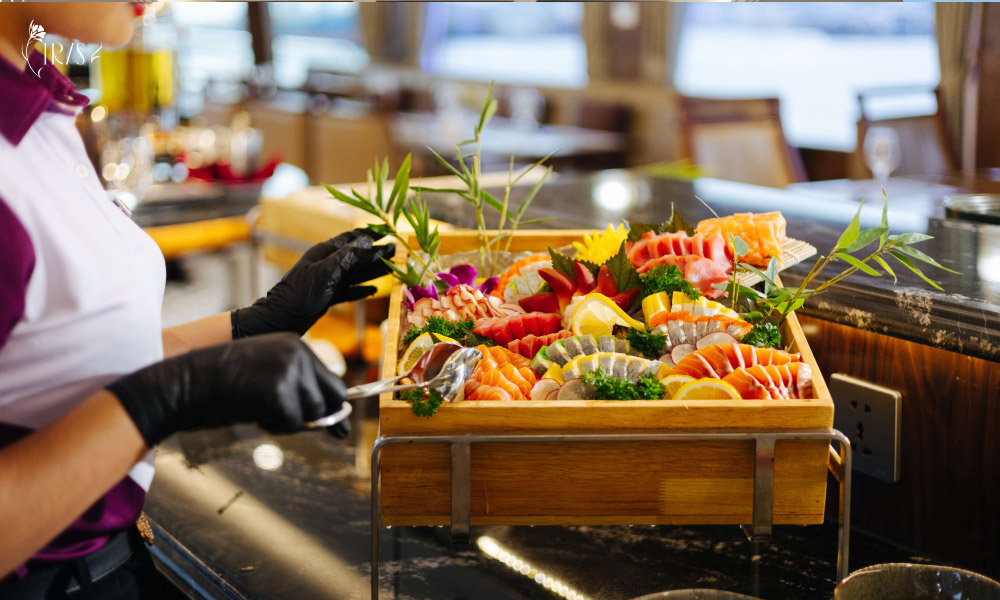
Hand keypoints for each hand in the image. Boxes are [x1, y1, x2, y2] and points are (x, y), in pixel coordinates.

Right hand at [107, 333, 349, 446]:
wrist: (188, 382)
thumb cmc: (224, 384)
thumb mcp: (268, 377)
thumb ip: (301, 391)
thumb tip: (340, 424)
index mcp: (295, 344)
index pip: (333, 380)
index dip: (330, 405)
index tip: (334, 423)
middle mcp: (298, 353)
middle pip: (333, 396)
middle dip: (318, 415)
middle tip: (288, 418)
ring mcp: (290, 371)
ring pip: (314, 412)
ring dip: (290, 421)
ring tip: (260, 409)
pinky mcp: (279, 392)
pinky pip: (293, 423)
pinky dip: (275, 427)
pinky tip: (253, 412)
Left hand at [232, 227, 394, 337]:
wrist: (281, 320)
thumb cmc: (299, 294)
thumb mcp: (324, 273)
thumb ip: (346, 257)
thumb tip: (366, 241)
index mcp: (324, 253)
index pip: (350, 239)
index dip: (369, 234)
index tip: (387, 232)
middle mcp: (327, 264)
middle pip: (356, 256)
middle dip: (376, 253)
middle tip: (396, 250)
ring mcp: (328, 281)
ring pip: (355, 274)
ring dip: (373, 271)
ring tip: (392, 268)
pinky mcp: (328, 297)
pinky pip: (349, 291)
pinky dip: (361, 290)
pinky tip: (373, 290)